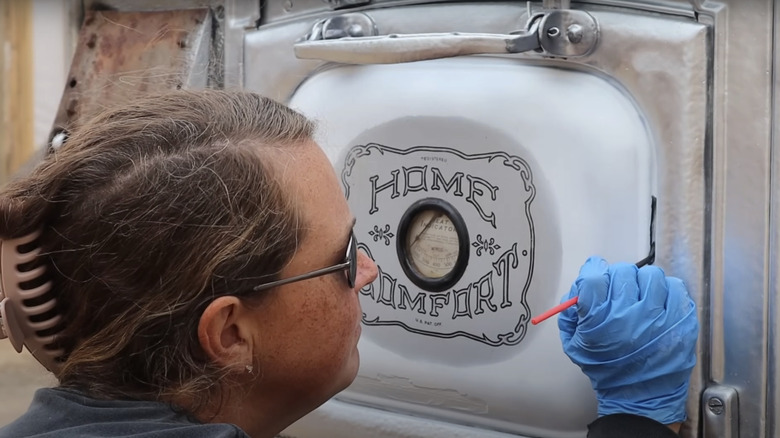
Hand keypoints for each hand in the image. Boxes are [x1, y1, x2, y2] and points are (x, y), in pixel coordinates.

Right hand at [558, 256, 697, 424]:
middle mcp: (629, 315)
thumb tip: (578, 289)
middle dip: (617, 279)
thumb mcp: (576, 345)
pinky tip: (659, 304)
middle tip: (618, 292)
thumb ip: (571, 314)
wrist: (640, 398)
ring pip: (650, 275)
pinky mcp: (681, 321)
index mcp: (600, 320)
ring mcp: (658, 317)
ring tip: (641, 298)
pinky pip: (676, 288)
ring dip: (643, 283)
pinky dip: (667, 291)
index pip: (594, 277)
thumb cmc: (610, 372)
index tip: (596, 277)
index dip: (593, 273)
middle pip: (622, 272)